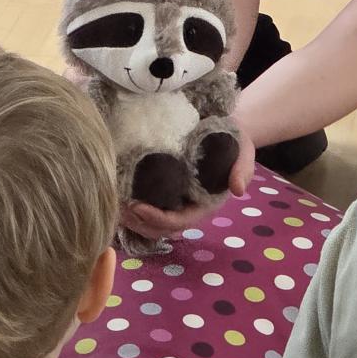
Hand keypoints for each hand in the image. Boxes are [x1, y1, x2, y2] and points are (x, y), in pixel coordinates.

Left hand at [121, 126, 256, 240]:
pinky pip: (145, 208)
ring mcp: (175, 200)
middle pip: (160, 229)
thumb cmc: (234, 140)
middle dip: (138, 223)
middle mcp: (188, 207)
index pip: (179, 221)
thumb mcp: (244, 150)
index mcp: (204, 204)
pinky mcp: (164, 190)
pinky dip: (130, 208)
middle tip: (118, 208)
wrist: (225, 128)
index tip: (138, 205)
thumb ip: (243, 168)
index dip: (158, 219)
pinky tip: (114, 196)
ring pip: (149, 224)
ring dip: (130, 220)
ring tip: (112, 204)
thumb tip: (237, 189)